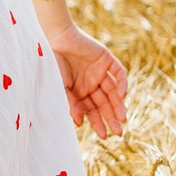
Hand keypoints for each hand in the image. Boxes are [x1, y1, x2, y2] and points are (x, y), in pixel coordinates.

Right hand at [48, 24, 127, 138]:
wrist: (56, 38)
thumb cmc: (53, 63)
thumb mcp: (61, 87)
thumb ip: (71, 104)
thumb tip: (80, 124)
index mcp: (80, 91)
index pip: (92, 110)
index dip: (98, 123)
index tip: (103, 136)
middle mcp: (91, 83)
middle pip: (105, 104)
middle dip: (111, 118)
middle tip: (118, 133)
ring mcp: (100, 71)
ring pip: (114, 92)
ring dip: (119, 105)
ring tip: (122, 119)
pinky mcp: (107, 60)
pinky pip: (118, 74)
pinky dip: (122, 84)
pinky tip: (122, 95)